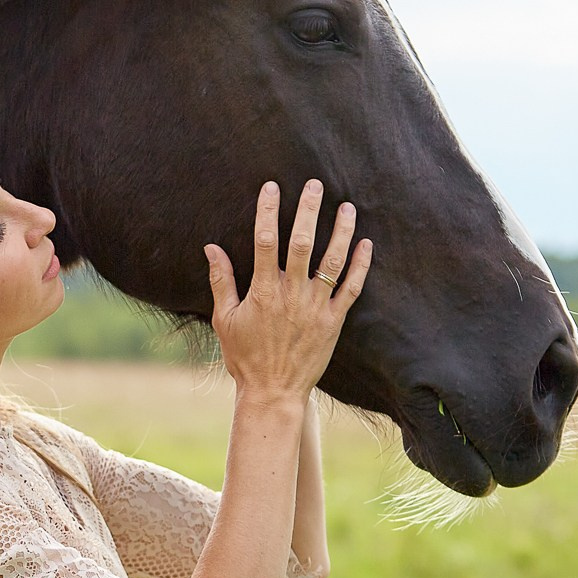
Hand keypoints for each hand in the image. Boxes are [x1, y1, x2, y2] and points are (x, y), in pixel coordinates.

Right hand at [204, 179, 371, 401]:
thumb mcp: (225, 319)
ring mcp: (316, 307)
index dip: (268, 211)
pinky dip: (361, 266)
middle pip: (302, 243)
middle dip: (308, 210)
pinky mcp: (334, 322)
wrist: (273, 392)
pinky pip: (351, 289)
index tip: (272, 187)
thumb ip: (222, 281)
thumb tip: (211, 248)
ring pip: (332, 262)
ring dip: (341, 232)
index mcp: (263, 291)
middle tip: (316, 184)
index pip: (265, 241)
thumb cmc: (244, 357)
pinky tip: (366, 244)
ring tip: (348, 207)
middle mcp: (291, 294)